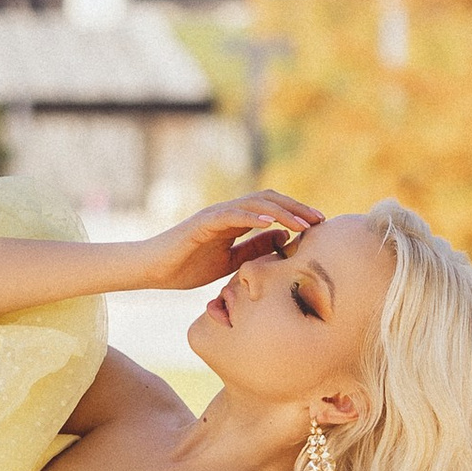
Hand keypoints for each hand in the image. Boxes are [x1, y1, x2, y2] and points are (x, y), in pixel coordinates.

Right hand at [125, 191, 321, 295]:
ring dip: (281, 212)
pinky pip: (232, 216)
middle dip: (296, 209)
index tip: (317, 226)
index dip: (296, 214)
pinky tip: (271, 225)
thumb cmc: (186, 267)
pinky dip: (253, 217)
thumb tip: (282, 240)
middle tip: (319, 221)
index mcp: (235, 222)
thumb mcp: (230, 262)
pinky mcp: (203, 223)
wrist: (153, 270)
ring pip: (254, 203)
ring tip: (302, 224)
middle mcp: (228, 213)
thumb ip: (253, 249)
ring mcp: (215, 215)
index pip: (271, 210)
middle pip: (268, 200)